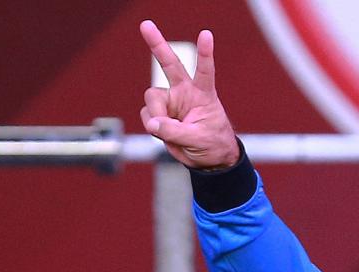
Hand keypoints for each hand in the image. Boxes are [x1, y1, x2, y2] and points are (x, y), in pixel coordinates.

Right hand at [138, 20, 239, 169]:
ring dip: (157, 116)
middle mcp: (185, 92)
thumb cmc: (212, 145)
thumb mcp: (199, 140)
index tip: (206, 34)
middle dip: (157, 44)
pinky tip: (163, 133)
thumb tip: (152, 123)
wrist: (208, 159)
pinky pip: (148, 116)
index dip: (205, 53)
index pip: (205, 71)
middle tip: (146, 25)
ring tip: (169, 131)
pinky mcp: (159, 114)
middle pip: (170, 64)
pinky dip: (153, 126)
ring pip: (152, 100)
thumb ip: (175, 132)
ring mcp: (170, 102)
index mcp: (203, 94)